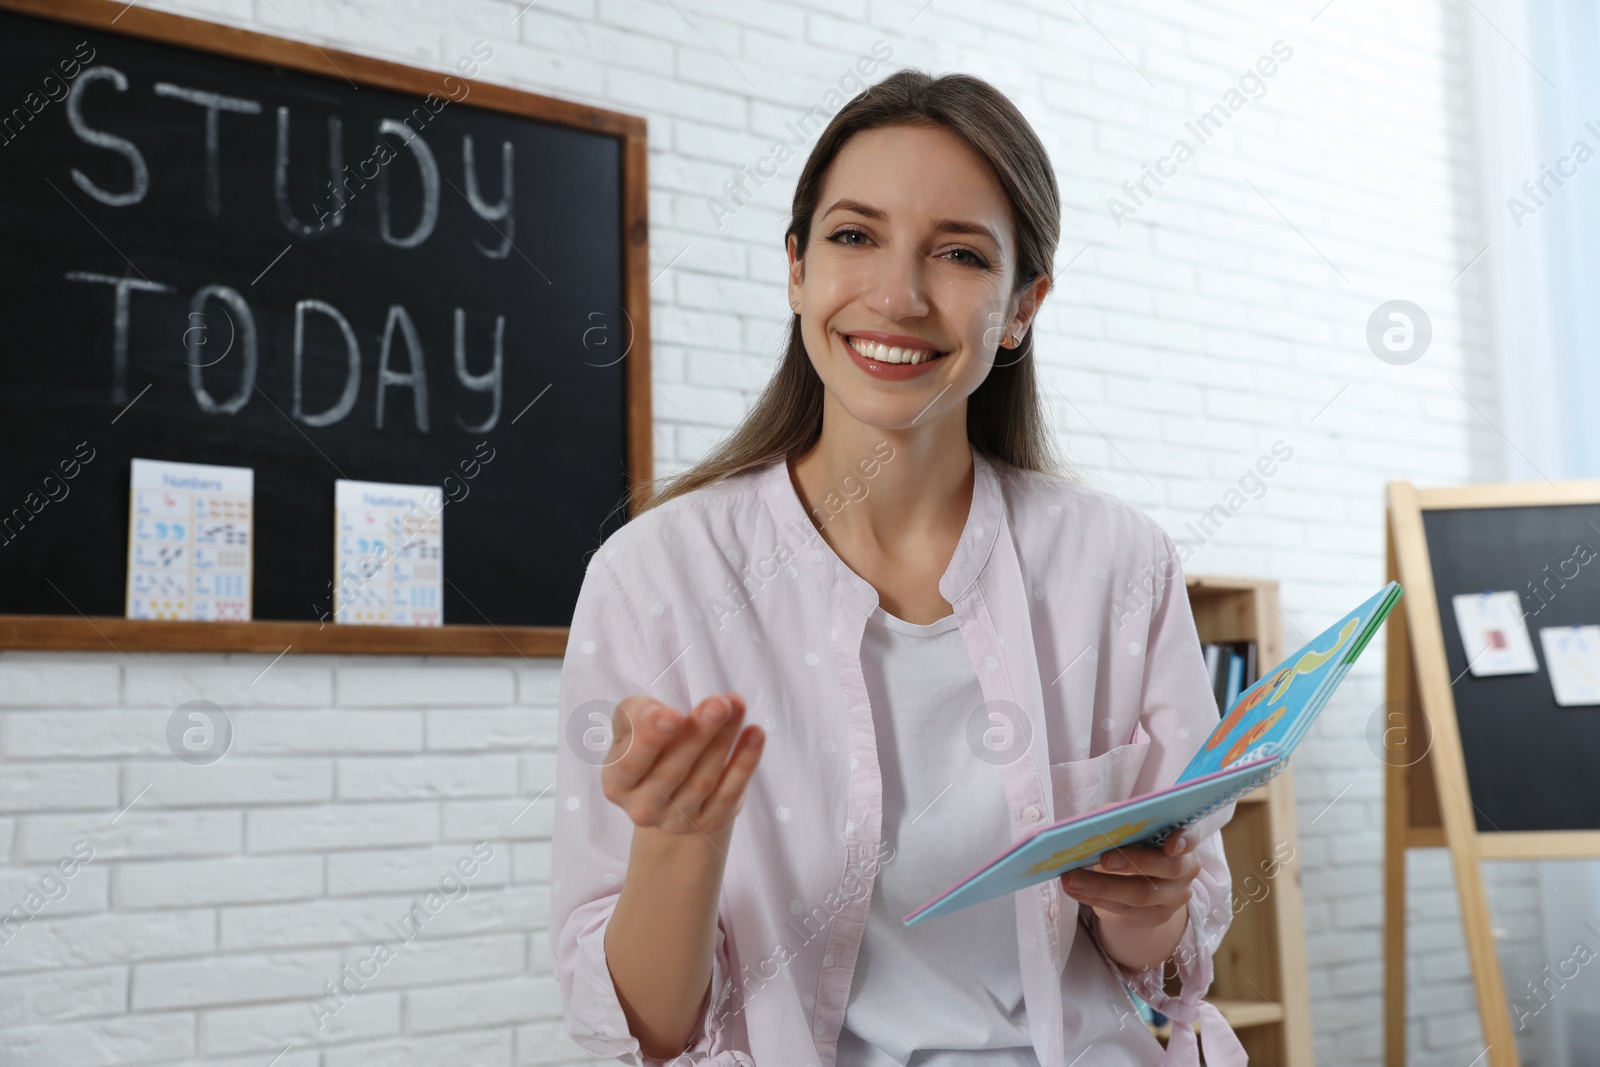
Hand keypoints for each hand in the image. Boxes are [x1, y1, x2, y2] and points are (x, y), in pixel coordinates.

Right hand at [599, 693, 764, 838]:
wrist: (669, 790)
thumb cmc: (650, 745)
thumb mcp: (631, 727)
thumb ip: (637, 714)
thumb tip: (663, 715)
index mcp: (617, 782)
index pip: (631, 762)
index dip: (651, 739)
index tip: (673, 714)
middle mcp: (643, 808)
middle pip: (672, 770)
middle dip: (698, 733)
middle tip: (719, 704)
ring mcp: (677, 820)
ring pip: (704, 779)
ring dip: (724, 739)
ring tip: (737, 705)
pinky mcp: (710, 822)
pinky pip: (730, 792)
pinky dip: (745, 763)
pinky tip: (755, 734)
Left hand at [1059, 831, 1200, 929]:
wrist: (1143, 885)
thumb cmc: (1136, 845)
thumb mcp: (1132, 830)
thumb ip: (1121, 819)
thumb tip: (1101, 818)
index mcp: (1182, 841)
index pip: (1190, 838)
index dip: (1184, 840)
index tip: (1171, 844)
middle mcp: (1184, 871)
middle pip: (1166, 868)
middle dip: (1134, 862)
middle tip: (1103, 859)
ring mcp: (1172, 898)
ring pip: (1141, 895)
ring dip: (1101, 886)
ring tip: (1070, 879)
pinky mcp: (1153, 917)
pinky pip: (1123, 910)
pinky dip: (1094, 898)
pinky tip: (1074, 890)